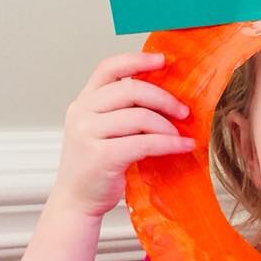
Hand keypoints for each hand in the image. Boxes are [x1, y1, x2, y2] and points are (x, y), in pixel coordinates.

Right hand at [51, 52, 194, 217]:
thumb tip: (166, 95)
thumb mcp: (103, 130)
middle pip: (132, 90)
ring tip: (181, 135)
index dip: (137, 60)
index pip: (109, 68)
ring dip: (168, 126)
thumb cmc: (97, 165)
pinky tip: (182, 146)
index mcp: (84, 102)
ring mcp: (88, 134)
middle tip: (183, 111)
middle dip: (164, 99)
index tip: (162, 61)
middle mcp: (82, 113)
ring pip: (140, 117)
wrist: (77, 200)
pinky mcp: (101, 156)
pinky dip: (169, 144)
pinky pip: (145, 143)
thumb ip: (122, 110)